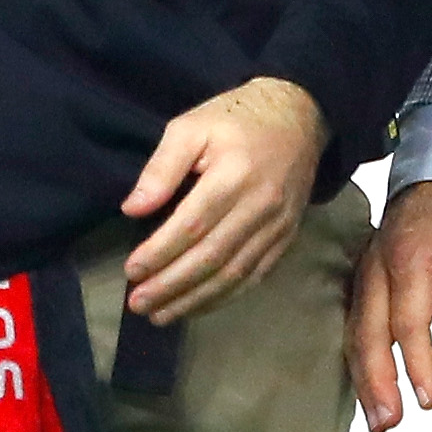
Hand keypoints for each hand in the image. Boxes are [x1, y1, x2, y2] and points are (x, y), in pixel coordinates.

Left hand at [122, 75, 327, 324]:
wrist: (301, 116)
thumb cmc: (237, 118)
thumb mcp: (191, 126)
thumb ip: (161, 167)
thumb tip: (133, 209)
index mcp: (234, 175)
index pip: (191, 226)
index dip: (159, 253)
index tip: (131, 271)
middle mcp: (260, 206)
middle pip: (211, 257)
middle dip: (171, 286)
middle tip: (138, 303)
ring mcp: (277, 226)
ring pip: (233, 274)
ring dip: (194, 300)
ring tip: (160, 315)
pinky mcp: (286, 237)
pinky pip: (254, 276)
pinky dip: (224, 297)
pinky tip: (197, 306)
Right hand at [348, 177, 431, 431]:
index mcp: (408, 259)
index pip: (409, 320)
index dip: (417, 363)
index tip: (429, 399)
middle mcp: (376, 270)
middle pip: (368, 333)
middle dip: (376, 382)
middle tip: (388, 422)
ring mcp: (364, 277)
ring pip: (356, 334)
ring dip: (364, 380)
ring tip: (379, 420)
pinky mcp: (363, 285)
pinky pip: (355, 327)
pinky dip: (360, 363)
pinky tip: (369, 392)